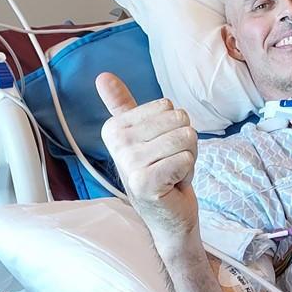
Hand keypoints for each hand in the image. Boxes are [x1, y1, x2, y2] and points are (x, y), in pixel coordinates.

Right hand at [96, 73, 198, 248]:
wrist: (169, 215)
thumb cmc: (161, 172)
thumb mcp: (142, 135)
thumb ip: (122, 105)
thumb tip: (103, 76)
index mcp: (115, 128)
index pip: (168, 106)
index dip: (173, 128)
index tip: (160, 151)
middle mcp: (118, 144)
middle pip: (180, 120)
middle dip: (184, 144)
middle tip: (169, 163)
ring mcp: (130, 164)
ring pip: (186, 138)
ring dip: (188, 158)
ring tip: (172, 173)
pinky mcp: (146, 182)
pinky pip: (186, 158)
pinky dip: (188, 172)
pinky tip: (173, 184)